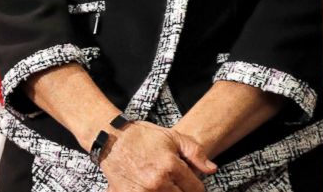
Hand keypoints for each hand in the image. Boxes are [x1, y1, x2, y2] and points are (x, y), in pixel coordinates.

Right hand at [100, 121, 216, 191]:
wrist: (110, 139)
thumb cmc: (141, 136)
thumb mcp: (171, 136)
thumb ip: (195, 152)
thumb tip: (212, 169)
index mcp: (170, 165)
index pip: (196, 189)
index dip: (196, 186)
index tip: (190, 183)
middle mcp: (158, 181)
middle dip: (182, 190)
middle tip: (173, 182)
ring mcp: (143, 191)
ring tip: (162, 184)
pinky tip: (151, 187)